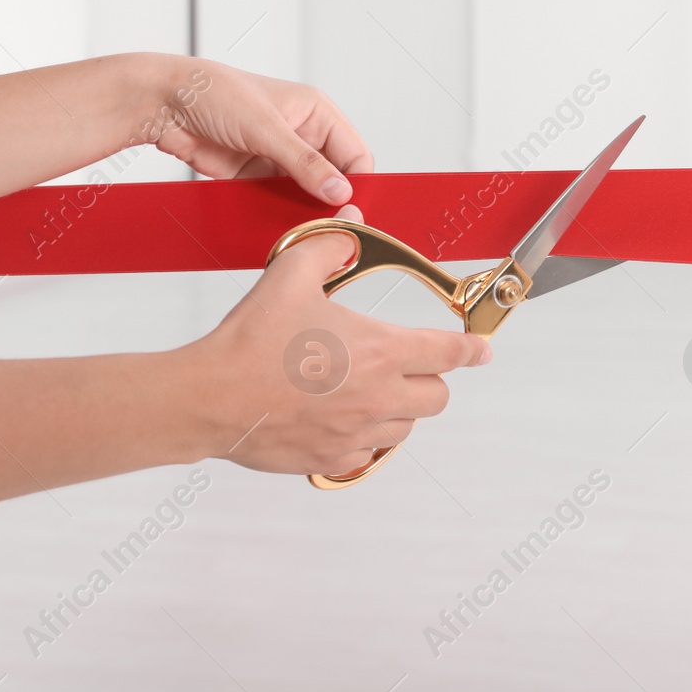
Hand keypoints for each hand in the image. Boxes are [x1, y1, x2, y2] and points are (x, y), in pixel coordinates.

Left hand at [147, 57, 373, 205]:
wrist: (164, 104)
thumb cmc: (214, 92)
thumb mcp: (266, 127)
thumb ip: (304, 163)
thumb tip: (338, 190)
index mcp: (316, 112)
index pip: (354, 154)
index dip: (357, 183)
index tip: (351, 210)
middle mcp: (301, 135)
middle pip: (332, 178)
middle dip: (330, 201)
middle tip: (329, 225)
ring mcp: (277, 157)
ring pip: (305, 194)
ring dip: (303, 210)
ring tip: (303, 228)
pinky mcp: (254, 176)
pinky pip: (276, 201)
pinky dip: (278, 214)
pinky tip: (278, 224)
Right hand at [188, 208, 491, 475]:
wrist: (210, 397)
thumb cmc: (249, 342)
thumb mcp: (291, 275)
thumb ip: (329, 248)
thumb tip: (349, 230)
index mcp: (381, 352)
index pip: (448, 352)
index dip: (471, 349)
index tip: (482, 350)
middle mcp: (378, 397)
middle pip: (437, 397)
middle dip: (431, 378)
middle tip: (408, 365)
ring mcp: (356, 434)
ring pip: (405, 428)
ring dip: (399, 409)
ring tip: (368, 389)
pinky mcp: (332, 460)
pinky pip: (369, 455)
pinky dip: (366, 439)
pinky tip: (342, 419)